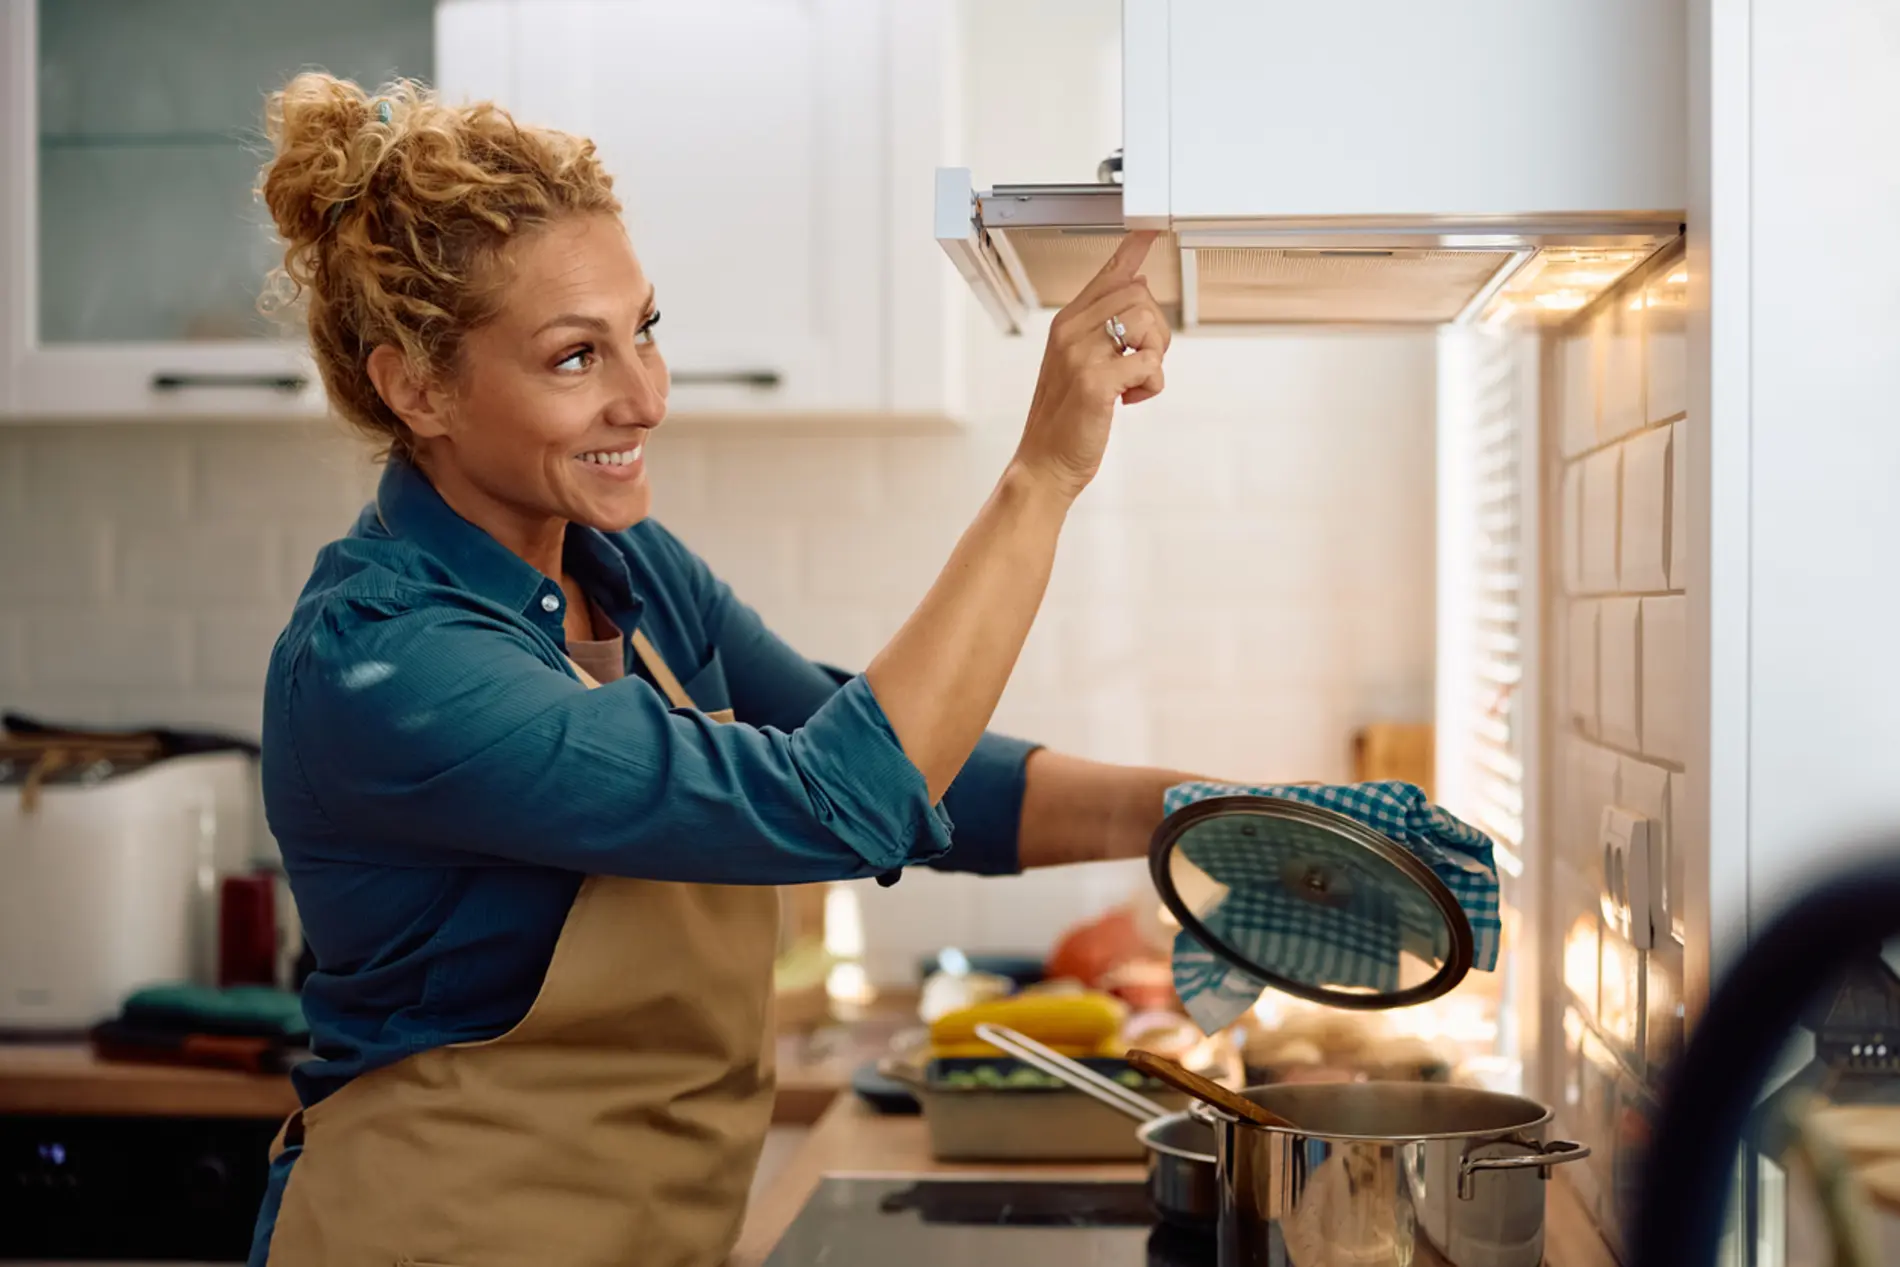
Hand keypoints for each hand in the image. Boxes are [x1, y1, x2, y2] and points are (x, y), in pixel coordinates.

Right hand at [1012, 230, 1170, 499]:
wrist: (1045, 463)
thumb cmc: (1065, 418)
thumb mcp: (1079, 363)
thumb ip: (1101, 328)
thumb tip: (1137, 288)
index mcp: (1066, 323)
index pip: (1107, 273)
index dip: (1134, 249)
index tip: (1152, 228)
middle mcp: (1071, 331)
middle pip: (1139, 294)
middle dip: (1155, 329)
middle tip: (1139, 362)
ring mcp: (1081, 355)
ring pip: (1147, 323)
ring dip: (1155, 355)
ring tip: (1133, 380)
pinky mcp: (1095, 383)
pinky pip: (1149, 363)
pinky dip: (1151, 385)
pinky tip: (1129, 401)